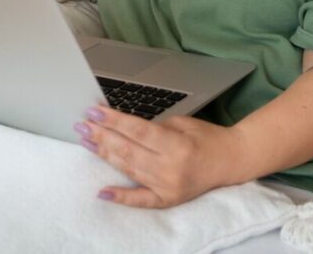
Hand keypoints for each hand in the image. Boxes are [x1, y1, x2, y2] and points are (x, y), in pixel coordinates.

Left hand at [75, 106, 246, 207]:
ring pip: (129, 169)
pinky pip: (140, 200)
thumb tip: (121, 125)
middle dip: (102, 135)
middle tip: (82, 124)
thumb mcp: (183, 123)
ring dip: (105, 155)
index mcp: (177, 146)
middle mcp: (171, 169)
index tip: (93, 111)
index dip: (113, 121)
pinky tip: (102, 191)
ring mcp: (168, 187)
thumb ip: (154, 128)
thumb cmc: (207, 137)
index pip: (137, 131)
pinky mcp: (168, 200)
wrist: (231, 161)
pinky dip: (121, 196)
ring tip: (86, 141)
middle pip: (128, 150)